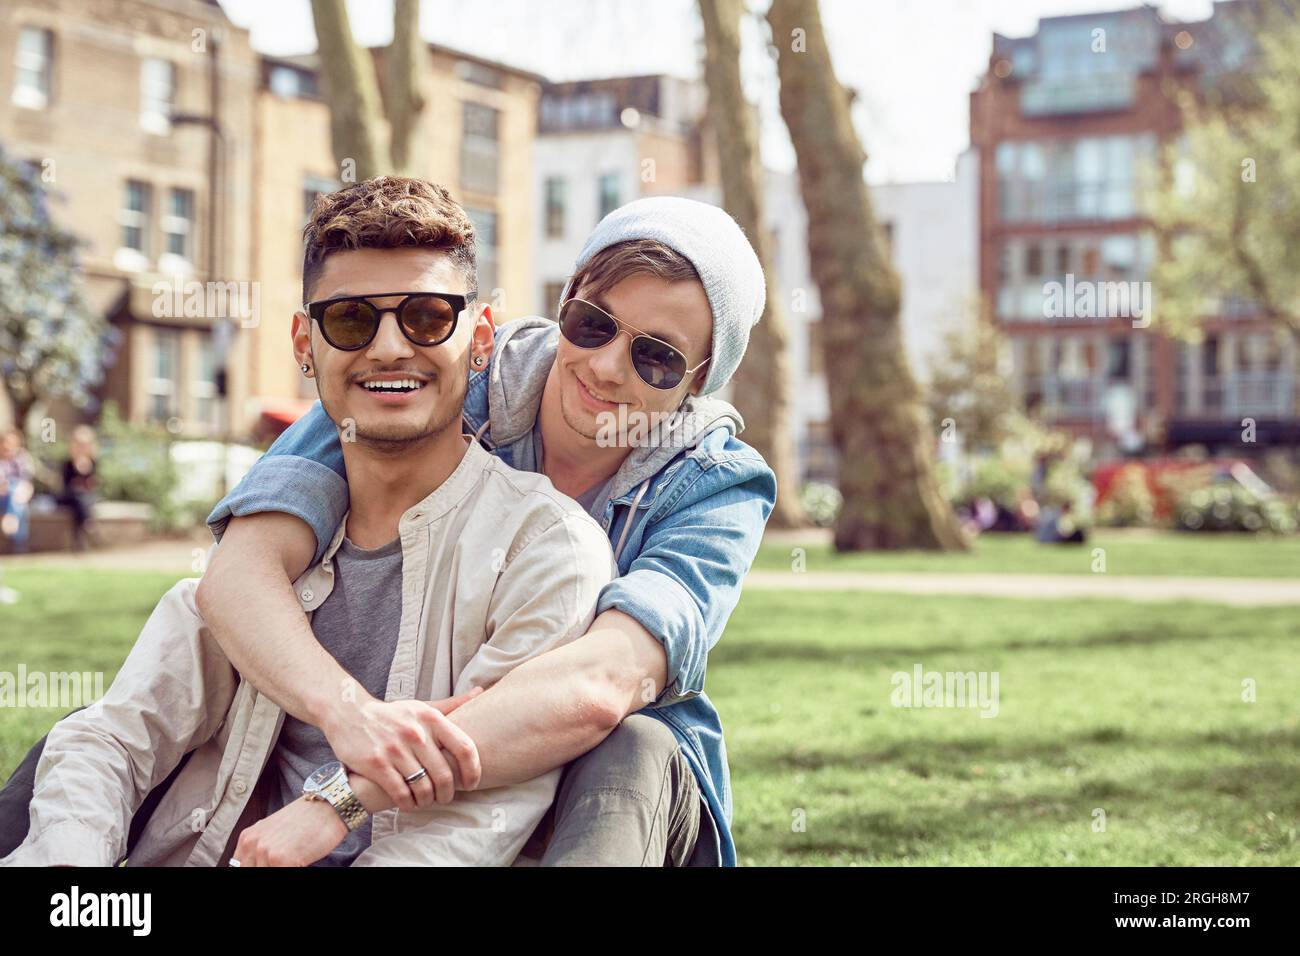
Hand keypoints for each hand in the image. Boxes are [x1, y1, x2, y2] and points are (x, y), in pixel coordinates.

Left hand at [233, 797, 346, 866]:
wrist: (329, 805)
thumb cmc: (307, 819)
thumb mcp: (273, 831)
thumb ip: (259, 849)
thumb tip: (256, 864)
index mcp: (247, 838)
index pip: (240, 867)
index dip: (255, 868)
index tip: (269, 866)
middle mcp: (252, 845)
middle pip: (252, 872)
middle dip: (269, 869)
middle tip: (284, 863)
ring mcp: (267, 853)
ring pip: (267, 874)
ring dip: (281, 870)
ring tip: (294, 861)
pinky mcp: (284, 861)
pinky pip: (283, 875)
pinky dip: (294, 871)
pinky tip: (301, 863)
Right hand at [319, 688, 484, 811]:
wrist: (348, 713)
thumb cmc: (392, 715)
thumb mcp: (421, 706)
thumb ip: (451, 705)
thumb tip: (480, 692)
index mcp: (430, 718)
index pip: (465, 748)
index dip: (473, 770)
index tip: (471, 783)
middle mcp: (416, 732)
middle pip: (444, 774)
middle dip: (448, 793)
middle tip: (445, 797)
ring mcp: (395, 749)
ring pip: (423, 787)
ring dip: (428, 800)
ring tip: (426, 801)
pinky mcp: (376, 764)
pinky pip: (401, 793)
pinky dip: (408, 803)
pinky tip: (408, 803)